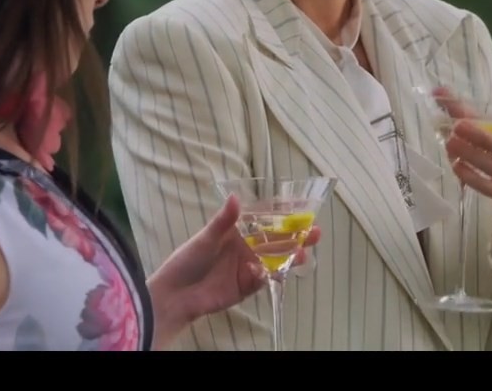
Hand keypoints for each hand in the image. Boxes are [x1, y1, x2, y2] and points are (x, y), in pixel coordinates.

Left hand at [146, 194, 321, 347]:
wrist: (175, 294)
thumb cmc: (188, 260)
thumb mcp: (205, 237)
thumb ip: (224, 221)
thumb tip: (236, 196)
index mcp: (239, 232)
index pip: (267, 221)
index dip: (285, 216)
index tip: (304, 209)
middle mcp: (247, 249)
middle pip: (278, 242)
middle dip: (297, 238)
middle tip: (316, 232)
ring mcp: (249, 268)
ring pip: (276, 261)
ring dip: (291, 258)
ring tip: (305, 254)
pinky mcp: (247, 287)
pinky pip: (263, 280)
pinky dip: (267, 276)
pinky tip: (265, 272)